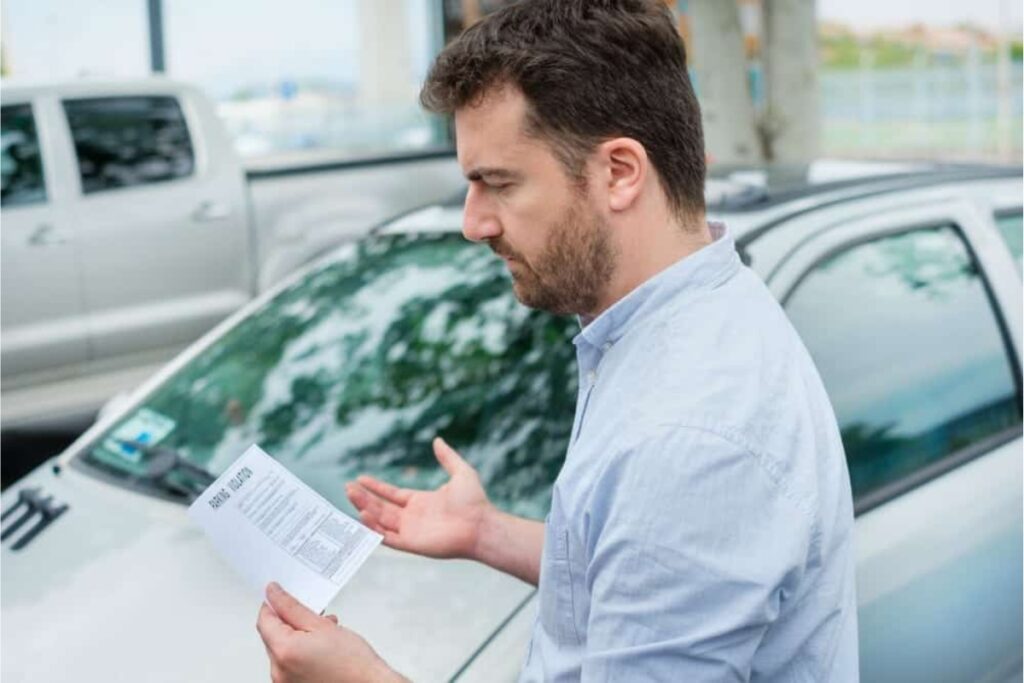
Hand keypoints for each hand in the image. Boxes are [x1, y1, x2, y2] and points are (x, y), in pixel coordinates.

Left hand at [256, 582, 404, 682]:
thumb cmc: (353, 663)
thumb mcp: (323, 625)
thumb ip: (293, 607)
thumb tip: (274, 594)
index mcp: (284, 651)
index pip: (264, 620)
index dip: (272, 603)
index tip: (279, 593)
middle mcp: (278, 671)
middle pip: (272, 635)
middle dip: (289, 621)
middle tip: (313, 614)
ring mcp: (284, 682)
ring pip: (282, 649)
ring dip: (297, 636)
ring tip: (323, 633)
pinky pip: (289, 663)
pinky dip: (301, 652)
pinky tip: (320, 648)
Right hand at [346, 437, 493, 560]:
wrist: (482, 525)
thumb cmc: (475, 502)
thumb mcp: (461, 472)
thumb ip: (447, 457)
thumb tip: (438, 440)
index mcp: (421, 502)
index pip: (392, 495)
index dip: (376, 487)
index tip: (360, 478)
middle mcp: (413, 517)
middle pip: (381, 507)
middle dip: (364, 497)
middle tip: (347, 487)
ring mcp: (411, 531)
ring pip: (380, 520)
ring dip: (365, 509)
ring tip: (351, 495)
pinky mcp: (412, 544)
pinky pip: (387, 538)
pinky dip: (374, 529)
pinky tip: (363, 515)